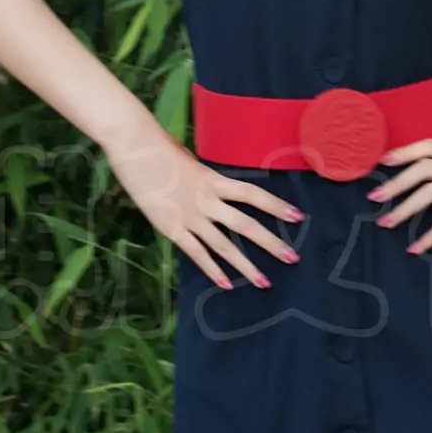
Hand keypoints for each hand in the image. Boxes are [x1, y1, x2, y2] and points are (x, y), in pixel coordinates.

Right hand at [107, 131, 303, 289]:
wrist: (133, 148)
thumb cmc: (159, 148)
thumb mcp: (190, 161)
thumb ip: (204, 178)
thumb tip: (214, 187)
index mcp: (214, 179)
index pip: (253, 195)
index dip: (276, 206)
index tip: (298, 216)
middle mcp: (207, 200)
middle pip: (246, 225)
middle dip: (271, 243)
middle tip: (292, 258)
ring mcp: (190, 216)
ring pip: (224, 246)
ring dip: (246, 266)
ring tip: (264, 282)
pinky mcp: (172, 229)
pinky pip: (197, 253)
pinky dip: (213, 270)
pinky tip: (226, 285)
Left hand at [368, 131, 431, 252]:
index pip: (431, 146)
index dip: (405, 152)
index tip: (383, 161)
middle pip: (424, 168)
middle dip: (395, 183)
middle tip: (375, 198)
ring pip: (431, 191)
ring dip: (405, 208)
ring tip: (387, 222)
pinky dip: (431, 235)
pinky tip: (418, 248)